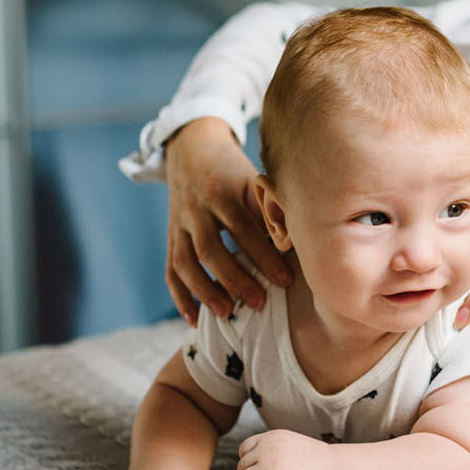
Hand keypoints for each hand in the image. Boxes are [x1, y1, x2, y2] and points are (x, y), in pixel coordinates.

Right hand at [164, 118, 291, 324]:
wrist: (191, 149)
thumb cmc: (234, 171)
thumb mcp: (253, 180)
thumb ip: (270, 209)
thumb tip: (299, 242)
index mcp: (222, 193)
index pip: (243, 228)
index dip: (264, 255)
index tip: (286, 279)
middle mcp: (196, 210)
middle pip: (210, 249)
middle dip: (234, 279)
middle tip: (259, 303)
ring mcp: (179, 225)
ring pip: (185, 262)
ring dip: (204, 291)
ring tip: (226, 314)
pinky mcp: (171, 237)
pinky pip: (171, 271)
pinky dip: (180, 297)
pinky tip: (194, 319)